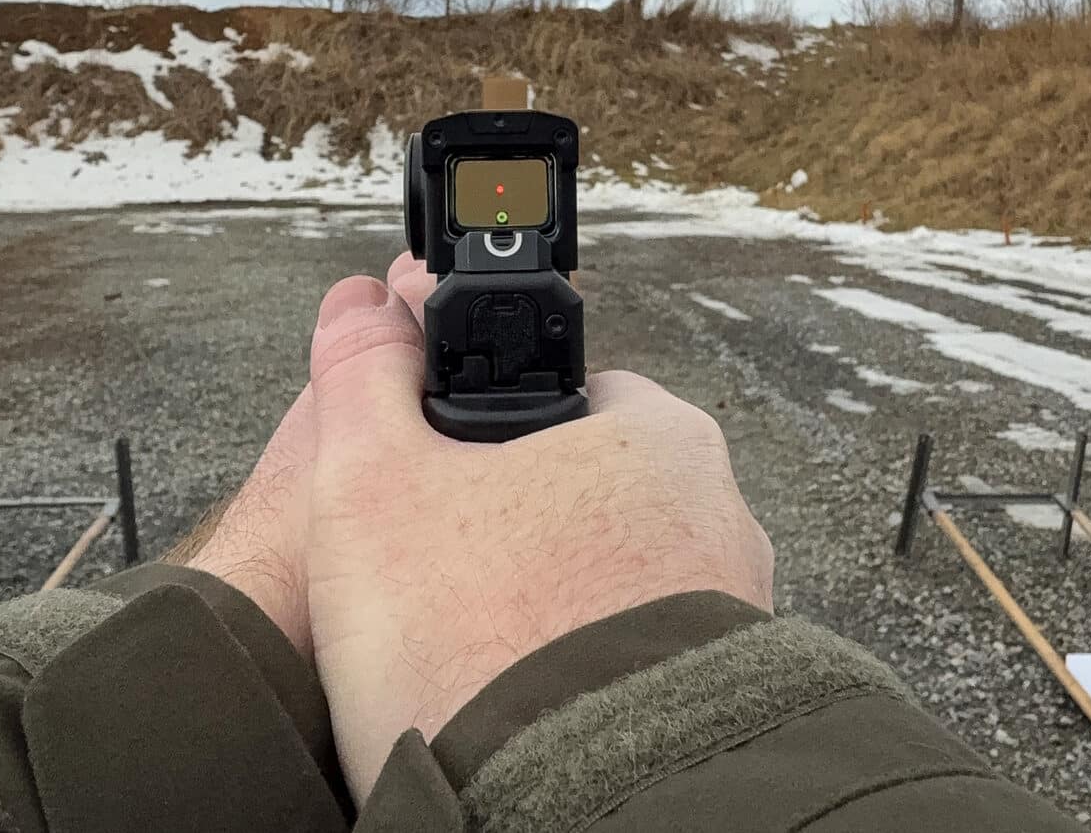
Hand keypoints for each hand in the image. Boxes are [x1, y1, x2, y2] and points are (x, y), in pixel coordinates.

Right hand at [302, 254, 773, 800]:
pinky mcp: (724, 695)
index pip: (559, 394)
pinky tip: (527, 696)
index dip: (479, 429)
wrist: (569, 813)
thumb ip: (363, 380)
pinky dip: (586, 668)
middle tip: (444, 580)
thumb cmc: (477, 645)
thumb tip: (358, 308)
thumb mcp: (375, 487)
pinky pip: (639, 656)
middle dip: (515, 526)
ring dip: (553, 602)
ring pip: (612, 578)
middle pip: (586, 494)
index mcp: (655, 437)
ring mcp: (733, 611)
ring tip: (479, 651)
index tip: (437, 476)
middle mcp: (717, 516)